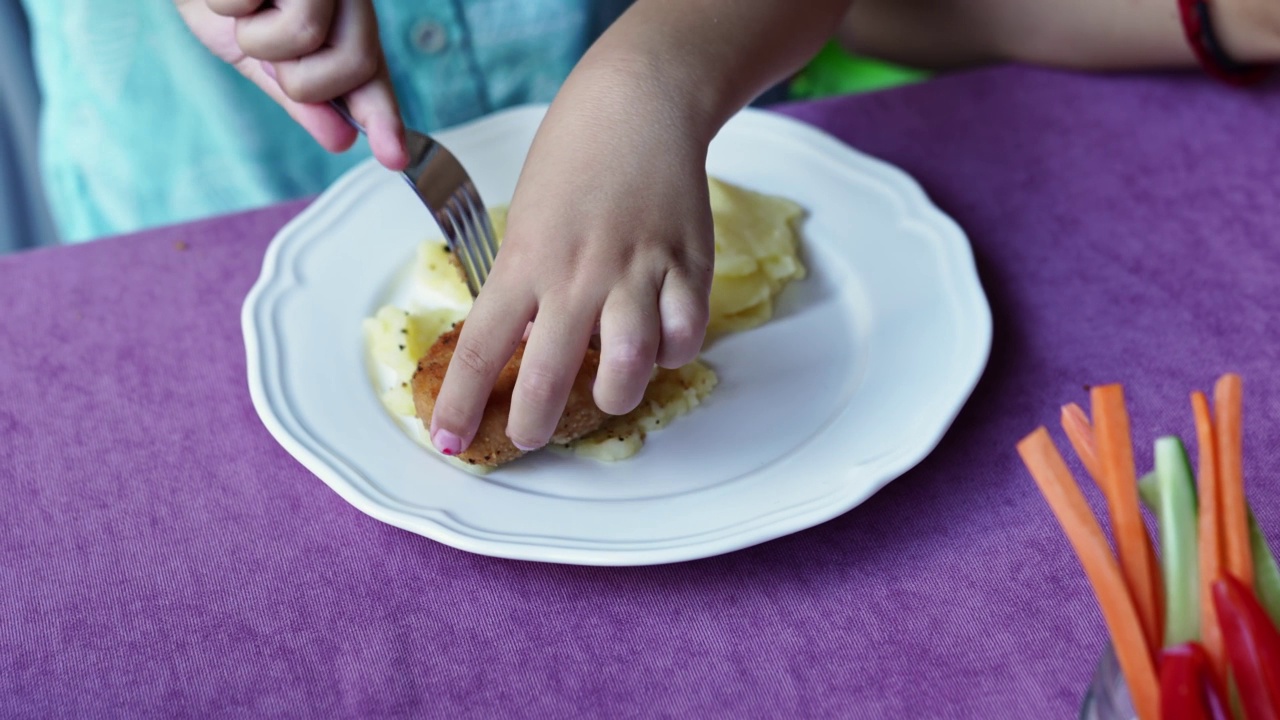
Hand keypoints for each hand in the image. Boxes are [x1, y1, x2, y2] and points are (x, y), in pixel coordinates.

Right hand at [174, 0, 406, 169]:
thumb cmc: (226, 2)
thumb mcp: (263, 58)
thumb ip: (303, 99)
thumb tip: (340, 140)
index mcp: (347, 19)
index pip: (371, 74)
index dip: (383, 117)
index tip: (394, 157)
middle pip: (351, 63)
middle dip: (299, 77)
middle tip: (269, 52)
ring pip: (304, 33)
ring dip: (255, 36)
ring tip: (245, 11)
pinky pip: (250, 2)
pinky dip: (225, 3)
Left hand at [426, 90, 714, 454]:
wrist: (638, 103)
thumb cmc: (573, 157)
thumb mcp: (527, 219)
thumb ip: (525, 282)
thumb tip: (524, 344)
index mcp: (524, 261)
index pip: (480, 349)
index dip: (462, 406)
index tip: (449, 442)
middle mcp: (576, 275)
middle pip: (548, 378)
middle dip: (533, 426)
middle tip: (530, 435)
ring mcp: (635, 273)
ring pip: (626, 369)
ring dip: (613, 397)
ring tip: (605, 394)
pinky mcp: (687, 267)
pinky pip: (683, 337)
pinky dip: (671, 354)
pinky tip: (660, 344)